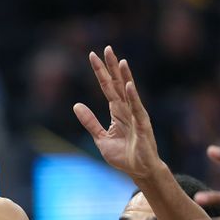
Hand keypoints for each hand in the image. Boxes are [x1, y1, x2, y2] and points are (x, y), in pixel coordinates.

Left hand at [73, 46, 161, 179]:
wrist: (139, 170)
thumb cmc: (123, 155)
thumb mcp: (100, 138)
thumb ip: (90, 122)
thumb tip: (76, 105)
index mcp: (117, 111)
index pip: (107, 87)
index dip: (100, 72)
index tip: (93, 55)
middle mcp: (127, 109)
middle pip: (118, 84)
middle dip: (112, 67)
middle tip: (107, 48)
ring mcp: (136, 115)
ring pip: (129, 92)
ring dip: (125, 77)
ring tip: (120, 61)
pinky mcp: (142, 125)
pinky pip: (136, 108)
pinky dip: (132, 96)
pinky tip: (128, 85)